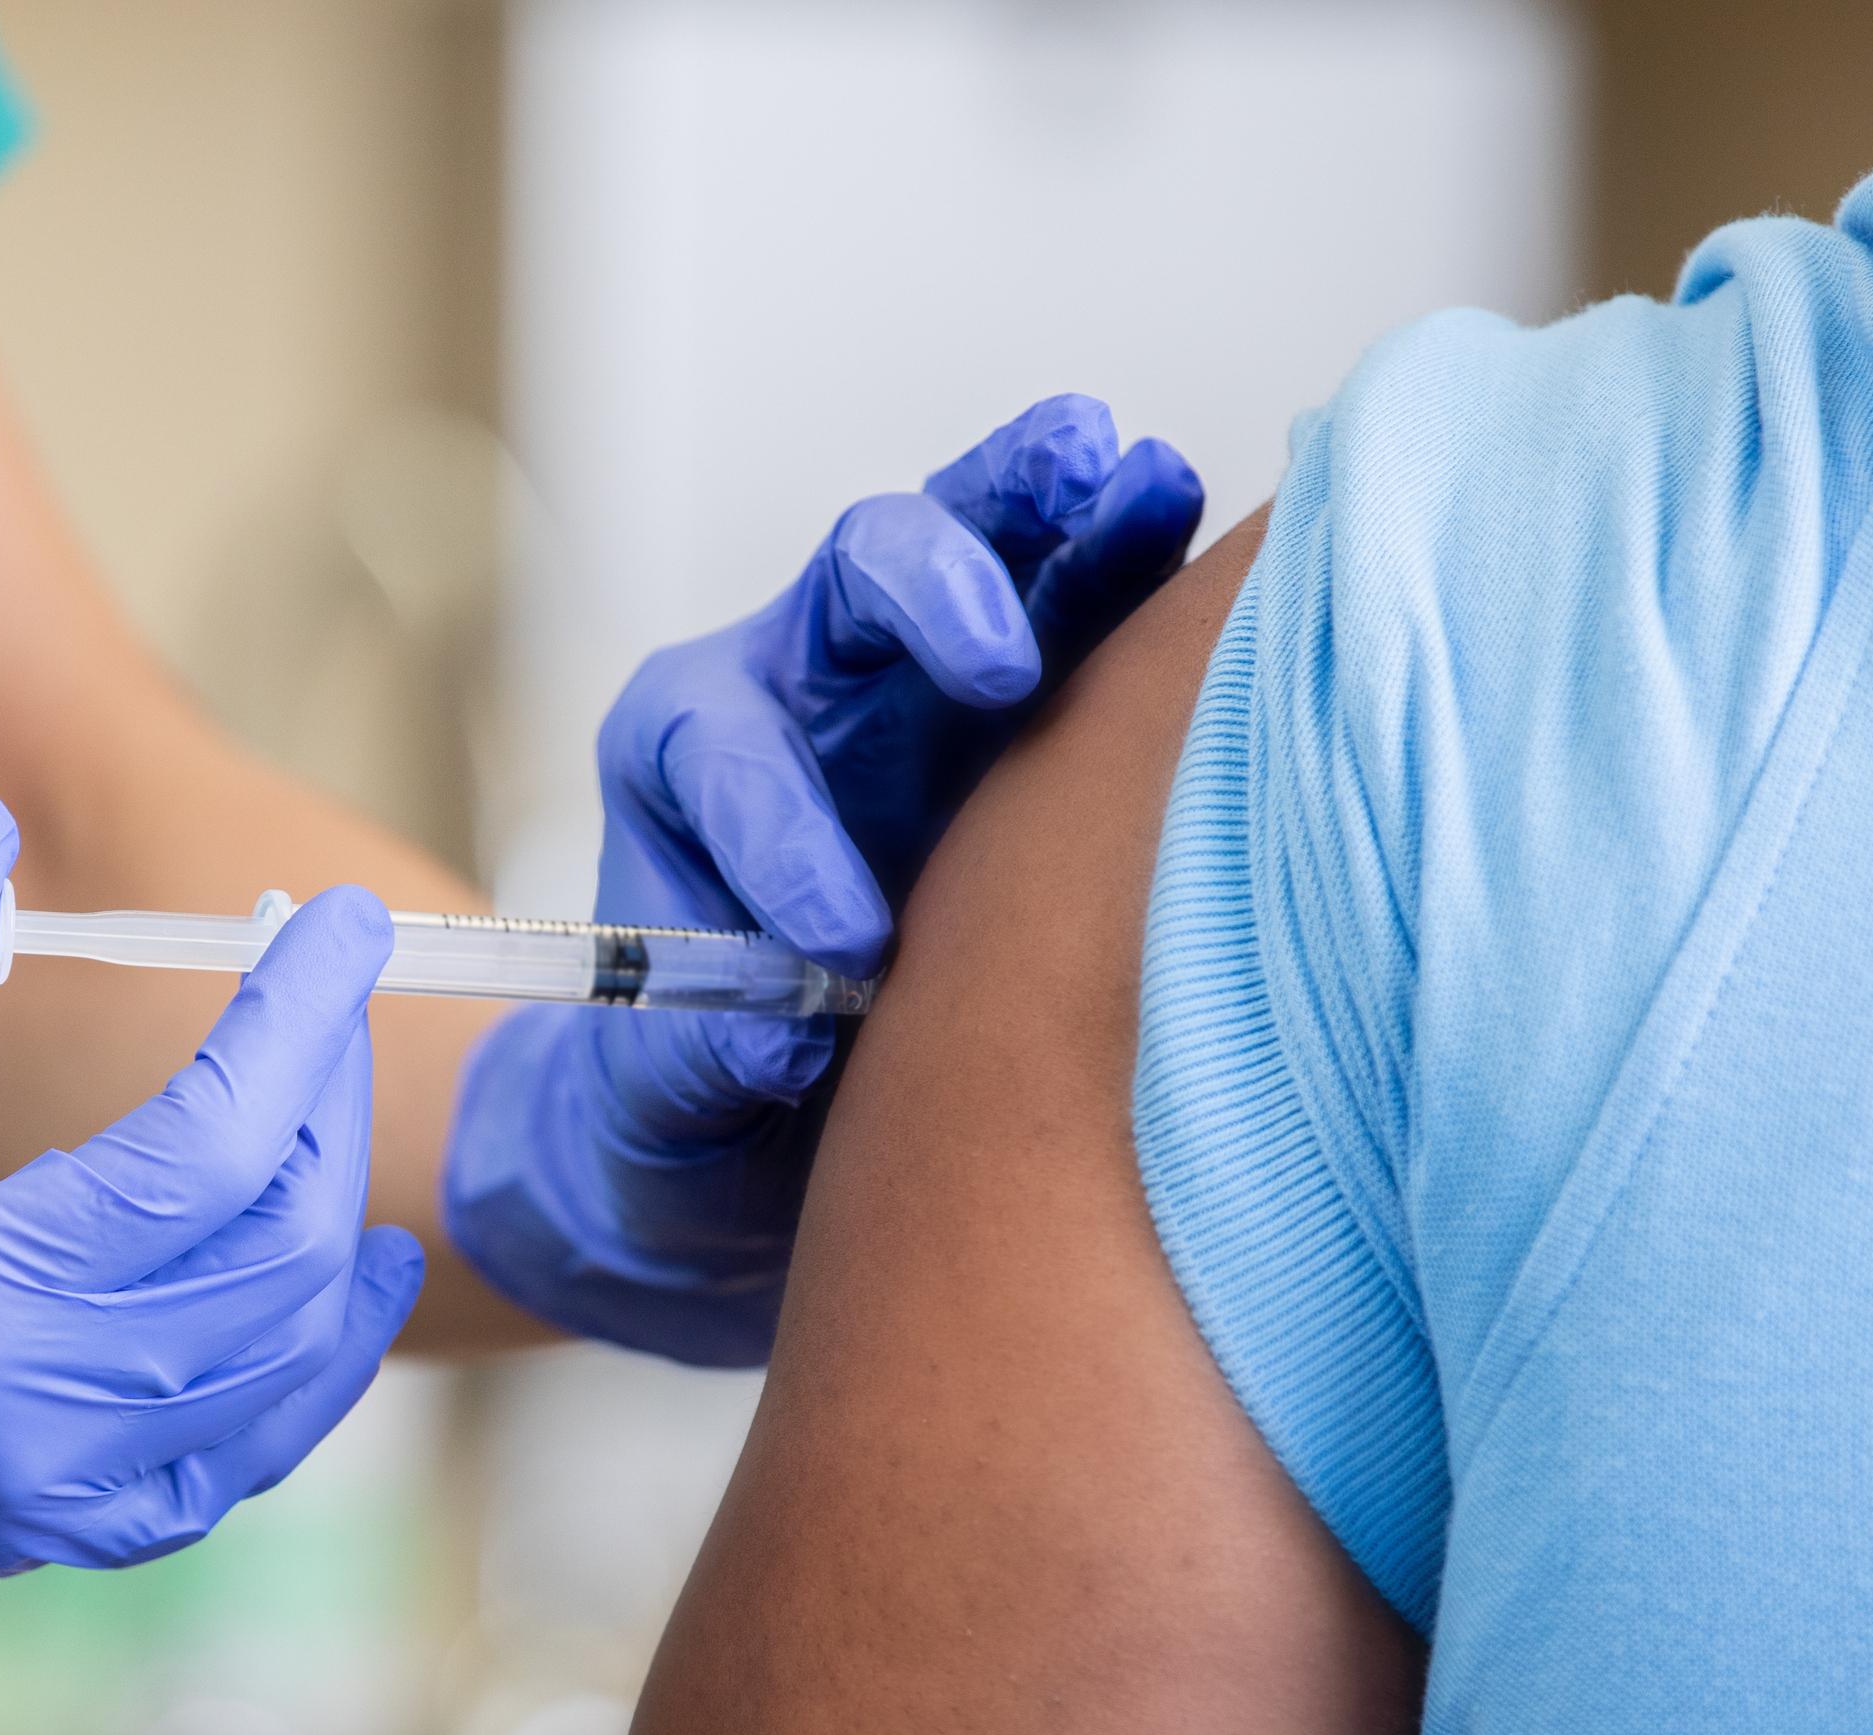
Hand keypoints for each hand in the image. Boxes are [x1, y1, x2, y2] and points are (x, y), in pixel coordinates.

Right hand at [0, 793, 422, 1734]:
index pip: (210, 1152)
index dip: (300, 1021)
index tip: (347, 923)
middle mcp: (24, 1436)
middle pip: (273, 1258)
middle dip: (330, 1105)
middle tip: (329, 987)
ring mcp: (33, 1513)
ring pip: (274, 1377)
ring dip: (335, 1242)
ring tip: (347, 1121)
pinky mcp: (18, 1550)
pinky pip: (212, 1475)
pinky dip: (289, 1384)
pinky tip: (310, 1308)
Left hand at [443, 397, 1205, 1363]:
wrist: (778, 1119)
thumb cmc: (706, 1099)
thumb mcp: (667, 1103)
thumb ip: (698, 1064)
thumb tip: (776, 1045)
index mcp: (681, 758)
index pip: (723, 751)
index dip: (782, 835)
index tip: (843, 945)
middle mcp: (803, 683)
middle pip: (856, 579)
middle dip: (927, 598)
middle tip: (998, 668)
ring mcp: (925, 676)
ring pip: (979, 549)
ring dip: (1053, 512)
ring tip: (1134, 477)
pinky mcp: (1037, 699)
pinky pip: (1085, 605)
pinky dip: (1137, 564)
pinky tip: (1205, 528)